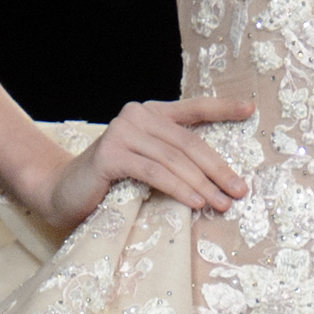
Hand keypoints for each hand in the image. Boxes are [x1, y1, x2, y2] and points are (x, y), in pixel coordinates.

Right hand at [38, 97, 256, 230]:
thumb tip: (218, 181)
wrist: (62, 193)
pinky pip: (154, 172)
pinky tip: (194, 202)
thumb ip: (172, 160)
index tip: (250, 110)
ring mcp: (122, 132)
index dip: (222, 108)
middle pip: (188, 142)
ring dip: (202, 185)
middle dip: (218, 169)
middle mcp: (137, 115)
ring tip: (221, 204)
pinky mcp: (111, 154)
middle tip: (239, 191)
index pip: (192, 108)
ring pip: (174, 159)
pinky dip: (178, 188)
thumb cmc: (109, 184)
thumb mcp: (146, 165)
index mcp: (150, 113)